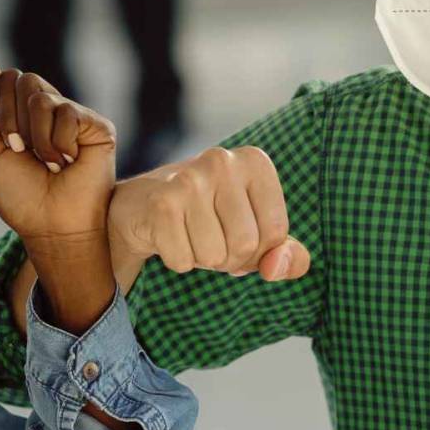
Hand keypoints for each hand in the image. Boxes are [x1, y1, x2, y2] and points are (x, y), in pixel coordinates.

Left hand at [0, 61, 117, 250]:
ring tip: (50, 163)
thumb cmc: (20, 196)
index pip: (6, 79)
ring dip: (37, 139)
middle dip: (14, 122)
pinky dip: (59, 144)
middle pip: (23, 80)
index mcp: (24, 113)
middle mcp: (51, 109)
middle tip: (26, 154)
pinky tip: (69, 162)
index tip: (9, 147)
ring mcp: (75, 116)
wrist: (49, 227)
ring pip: (42, 98)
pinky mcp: (98, 126)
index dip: (0, 110)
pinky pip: (67, 113)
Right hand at [108, 146, 310, 281]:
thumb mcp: (259, 233)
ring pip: (214, 256)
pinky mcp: (160, 204)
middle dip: (229, 258)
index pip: (277, 232)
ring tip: (189, 235)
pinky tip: (169, 238)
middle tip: (210, 238)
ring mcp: (188, 179)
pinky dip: (177, 261)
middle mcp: (222, 161)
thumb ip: (289, 255)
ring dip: (201, 259)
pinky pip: (183, 261)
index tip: (236, 233)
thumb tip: (276, 268)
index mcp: (254, 162)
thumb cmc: (210, 220)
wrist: (141, 208)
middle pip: (246, 245)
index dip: (258, 249)